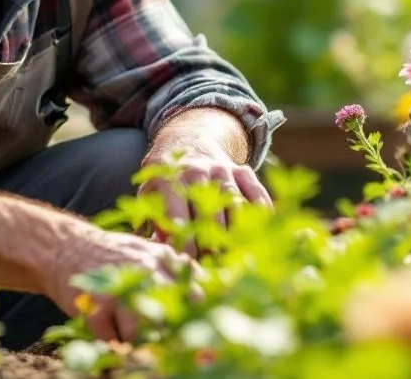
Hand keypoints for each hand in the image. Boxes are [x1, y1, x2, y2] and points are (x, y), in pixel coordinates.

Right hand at [43, 225, 197, 341]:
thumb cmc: (112, 256)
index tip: (205, 337)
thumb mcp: (148, 252)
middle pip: (173, 317)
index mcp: (163, 258)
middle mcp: (145, 271)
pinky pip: (113, 340)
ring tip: (132, 336)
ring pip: (143, 333)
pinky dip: (112, 341)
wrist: (64, 248)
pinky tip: (108, 329)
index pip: (196, 294)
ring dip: (139, 341)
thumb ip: (177, 269)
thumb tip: (215, 289)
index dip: (202, 319)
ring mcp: (120, 289)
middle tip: (171, 347)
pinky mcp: (96, 308)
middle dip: (172, 336)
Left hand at [139, 143, 271, 255]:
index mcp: (168, 180)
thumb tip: (155, 250)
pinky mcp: (243, 170)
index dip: (185, 245)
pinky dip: (261, 215)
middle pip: (209, 215)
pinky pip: (256, 194)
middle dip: (212, 244)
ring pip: (234, 206)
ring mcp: (222, 170)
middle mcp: (196, 171)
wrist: (189, 144)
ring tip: (236, 257)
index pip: (179, 218)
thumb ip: (150, 223)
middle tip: (214, 266)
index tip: (189, 264)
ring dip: (237, 234)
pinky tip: (260, 235)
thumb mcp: (149, 196)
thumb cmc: (167, 183)